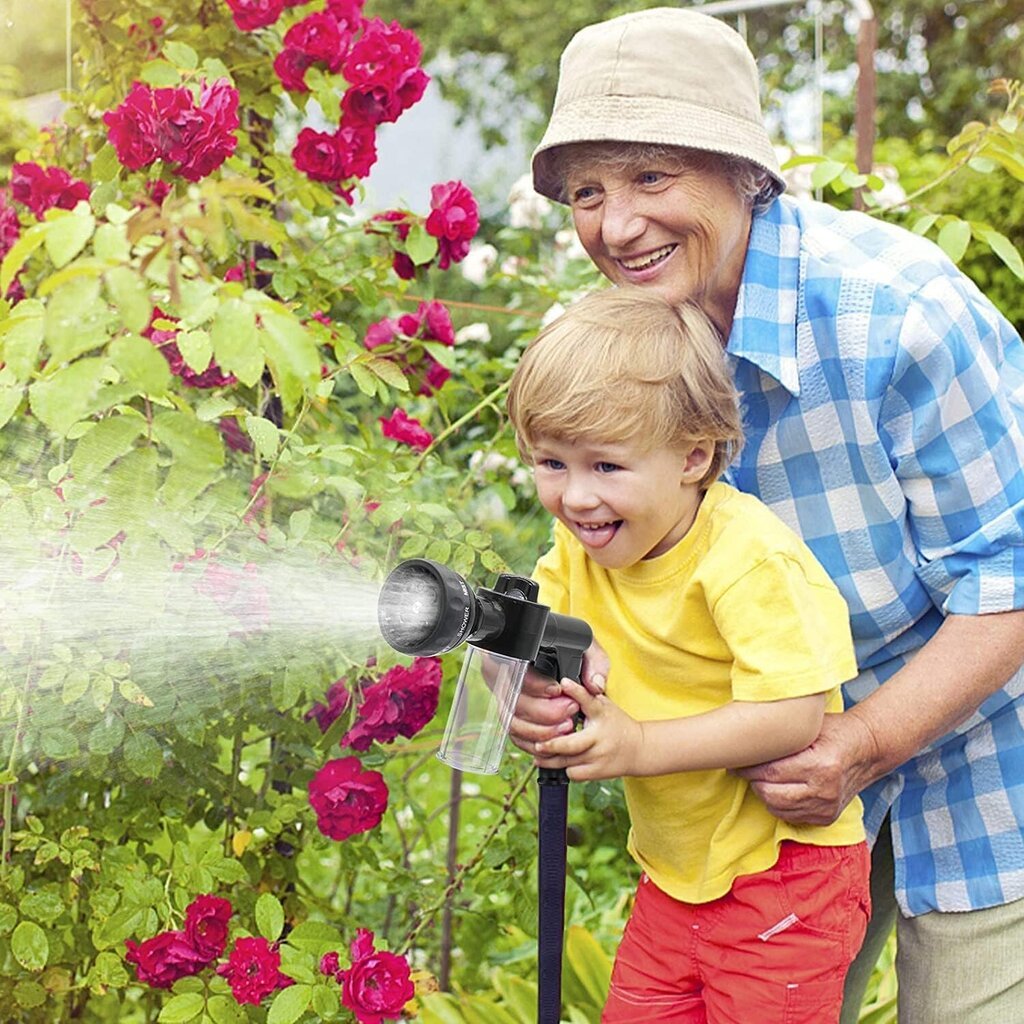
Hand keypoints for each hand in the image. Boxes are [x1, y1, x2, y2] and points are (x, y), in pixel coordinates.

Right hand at [507, 638, 610, 751]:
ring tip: (567, 727)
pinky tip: (557, 739)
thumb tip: (594, 685)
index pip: (517, 672)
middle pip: (514, 702)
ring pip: (513, 723)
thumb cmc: (579, 658)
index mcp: (523, 656)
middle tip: (570, 710)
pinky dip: (537, 743)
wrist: (574, 669)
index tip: (557, 689)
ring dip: (542, 731)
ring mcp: (509, 702)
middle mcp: (510, 679)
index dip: (535, 685)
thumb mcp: (590, 653)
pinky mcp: (514, 720)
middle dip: (545, 712)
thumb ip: (595, 664)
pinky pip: (517, 737)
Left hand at [533, 679, 642, 780]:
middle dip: (552, 745)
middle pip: (572, 745)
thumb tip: (561, 685)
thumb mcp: (603, 706)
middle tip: (538, 745)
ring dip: (551, 759)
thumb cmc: (616, 724)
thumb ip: (584, 699)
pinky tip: (558, 762)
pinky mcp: (597, 772)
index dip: (576, 691)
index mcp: (601, 715)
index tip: (564, 683)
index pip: (589, 700)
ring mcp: (598, 757)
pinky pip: (574, 774)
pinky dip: (564, 769)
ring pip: (568, 762)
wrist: (638, 749)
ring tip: (540, 755)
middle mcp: (599, 737)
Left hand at [733, 712, 880, 825]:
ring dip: (764, 793)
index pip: (770, 772)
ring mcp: (827, 807)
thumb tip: (745, 741)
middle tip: (744, 767)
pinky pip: (790, 816)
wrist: (868, 750)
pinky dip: (778, 804)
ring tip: (761, 776)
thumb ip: (781, 736)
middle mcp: (825, 790)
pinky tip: (778, 787)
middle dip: (753, 781)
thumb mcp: (808, 727)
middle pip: (771, 794)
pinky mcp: (826, 818)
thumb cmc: (835, 732)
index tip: (735, 760)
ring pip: (778, 808)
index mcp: (821, 765)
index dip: (748, 767)